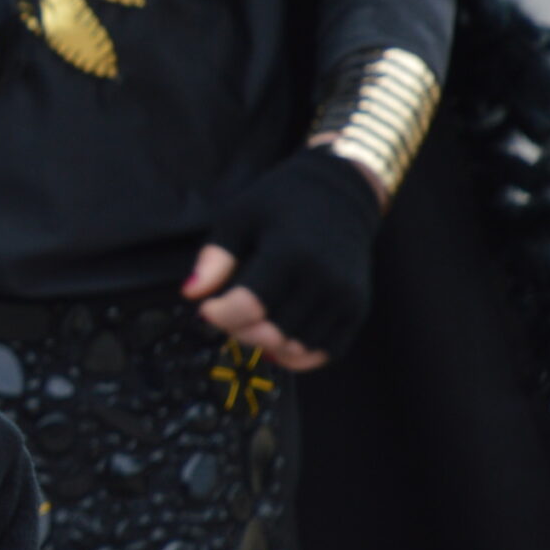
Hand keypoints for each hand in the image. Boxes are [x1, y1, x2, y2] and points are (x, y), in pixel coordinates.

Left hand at [184, 147, 381, 367]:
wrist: (341, 193)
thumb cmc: (282, 201)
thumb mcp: (239, 217)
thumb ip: (215, 257)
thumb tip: (191, 293)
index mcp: (290, 252)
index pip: (249, 304)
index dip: (220, 314)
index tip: (206, 307)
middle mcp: (322, 279)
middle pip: (273, 332)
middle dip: (239, 331)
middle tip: (227, 316)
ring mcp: (345, 297)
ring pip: (298, 347)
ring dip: (267, 345)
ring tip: (250, 324)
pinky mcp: (357, 308)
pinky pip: (328, 350)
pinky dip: (300, 356)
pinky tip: (279, 342)